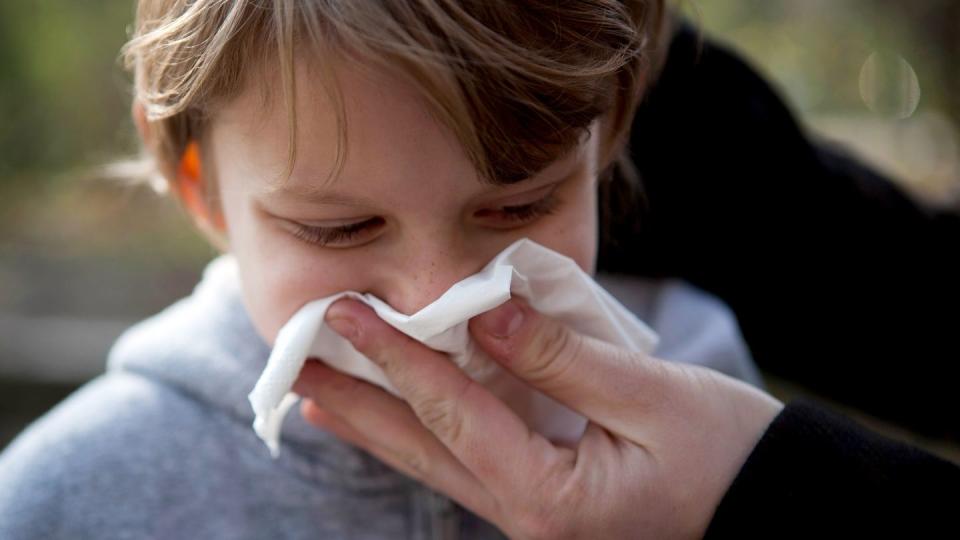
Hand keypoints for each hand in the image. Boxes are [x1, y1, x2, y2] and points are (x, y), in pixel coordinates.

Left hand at [292, 297, 782, 538]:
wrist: (778, 514)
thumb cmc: (734, 460)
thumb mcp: (651, 400)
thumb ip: (561, 358)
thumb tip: (486, 311)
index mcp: (552, 500)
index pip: (452, 414)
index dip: (396, 358)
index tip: (345, 313)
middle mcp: (528, 518)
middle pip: (422, 451)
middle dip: (356, 404)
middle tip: (292, 365)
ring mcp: (534, 516)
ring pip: (438, 462)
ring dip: (379, 423)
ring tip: (321, 394)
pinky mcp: (547, 501)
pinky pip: (469, 462)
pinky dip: (426, 431)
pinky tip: (400, 416)